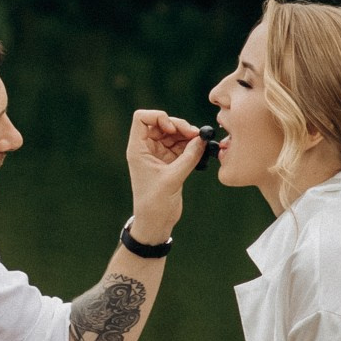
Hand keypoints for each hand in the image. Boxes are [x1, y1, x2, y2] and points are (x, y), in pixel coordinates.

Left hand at [125, 107, 205, 242]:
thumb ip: (188, 157)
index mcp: (138, 149)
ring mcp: (159, 155)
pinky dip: (191, 145)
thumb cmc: (154, 203)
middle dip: (179, 126)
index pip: (142, 118)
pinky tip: (200, 150)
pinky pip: (181, 146)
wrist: (155, 222)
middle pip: (162, 123)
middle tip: (195, 135)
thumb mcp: (172, 178)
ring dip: (187, 135)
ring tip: (200, 143)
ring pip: (173, 134)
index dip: (158, 117)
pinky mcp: (170, 163)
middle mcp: (147, 148)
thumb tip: (202, 139)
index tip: (171, 129)